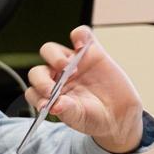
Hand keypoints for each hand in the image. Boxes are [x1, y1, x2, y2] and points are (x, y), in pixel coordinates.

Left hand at [26, 26, 143, 153]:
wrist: (119, 113)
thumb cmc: (94, 117)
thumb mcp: (80, 118)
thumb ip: (67, 111)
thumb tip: (54, 106)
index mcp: (49, 95)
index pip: (33, 91)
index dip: (36, 96)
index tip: (46, 103)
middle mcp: (57, 78)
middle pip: (38, 71)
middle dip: (41, 79)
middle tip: (53, 88)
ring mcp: (72, 63)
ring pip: (50, 51)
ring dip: (54, 57)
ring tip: (70, 69)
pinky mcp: (91, 52)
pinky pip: (80, 35)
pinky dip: (78, 35)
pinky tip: (81, 46)